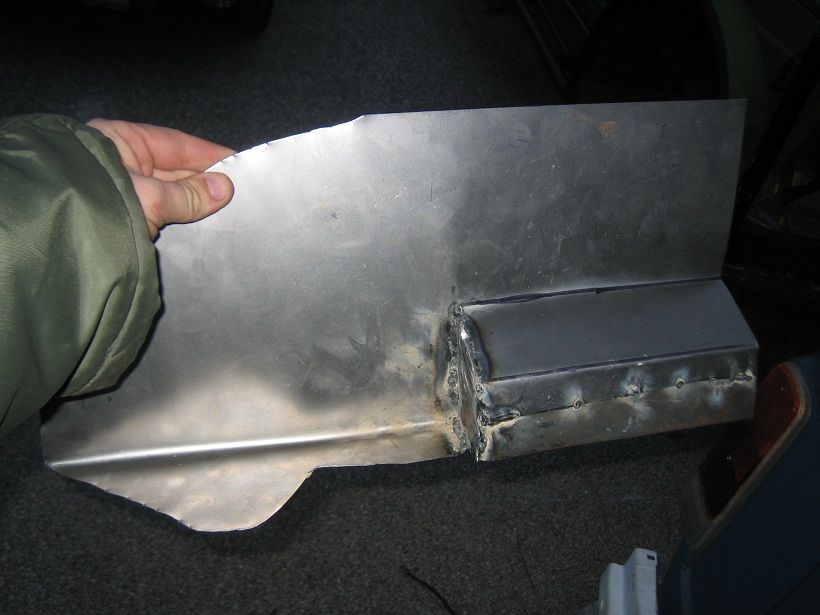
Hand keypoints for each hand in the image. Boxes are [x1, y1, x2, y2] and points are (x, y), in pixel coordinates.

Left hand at [88, 119, 234, 238]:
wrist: (58, 245)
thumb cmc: (94, 205)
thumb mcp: (149, 196)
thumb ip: (188, 194)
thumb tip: (224, 189)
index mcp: (119, 141)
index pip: (175, 143)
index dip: (209, 155)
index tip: (239, 166)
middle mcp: (120, 164)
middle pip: (174, 171)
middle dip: (204, 184)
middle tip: (238, 197)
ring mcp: (121, 192)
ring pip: (169, 196)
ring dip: (193, 206)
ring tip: (225, 215)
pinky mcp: (123, 219)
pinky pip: (160, 216)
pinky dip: (180, 222)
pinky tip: (202, 229)